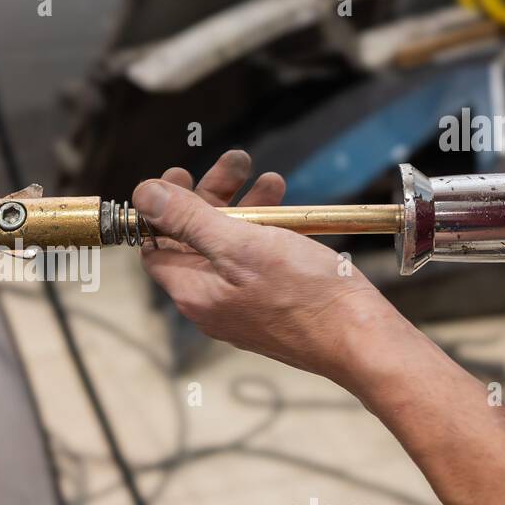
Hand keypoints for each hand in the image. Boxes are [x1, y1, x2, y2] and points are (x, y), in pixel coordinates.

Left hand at [133, 150, 408, 386]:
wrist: (362, 340)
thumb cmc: (305, 296)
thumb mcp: (241, 246)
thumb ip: (188, 220)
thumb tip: (143, 195)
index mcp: (193, 292)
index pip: (156, 246)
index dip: (162, 208)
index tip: (180, 175)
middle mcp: (211, 302)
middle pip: (196, 240)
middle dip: (213, 196)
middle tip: (235, 163)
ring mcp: (242, 304)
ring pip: (231, 245)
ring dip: (246, 206)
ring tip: (271, 178)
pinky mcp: (272, 303)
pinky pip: (257, 260)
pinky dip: (267, 229)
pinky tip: (287, 207)